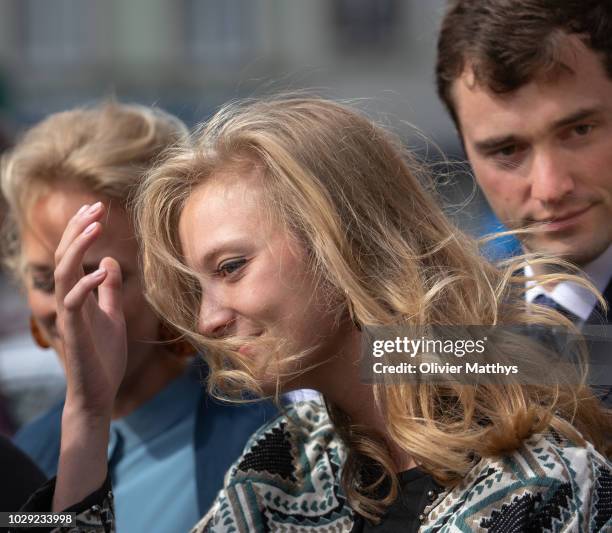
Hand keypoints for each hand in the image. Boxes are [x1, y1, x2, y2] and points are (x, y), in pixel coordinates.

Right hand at [54, 201, 126, 417]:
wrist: (98, 391)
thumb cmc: (104, 355)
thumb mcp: (113, 314)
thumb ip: (109, 289)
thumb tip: (110, 262)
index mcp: (78, 294)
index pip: (73, 255)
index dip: (82, 230)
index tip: (97, 209)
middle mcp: (69, 300)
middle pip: (65, 256)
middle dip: (78, 230)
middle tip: (95, 207)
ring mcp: (69, 314)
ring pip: (64, 273)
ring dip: (78, 247)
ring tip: (95, 226)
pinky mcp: (74, 331)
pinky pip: (74, 301)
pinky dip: (87, 284)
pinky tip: (104, 270)